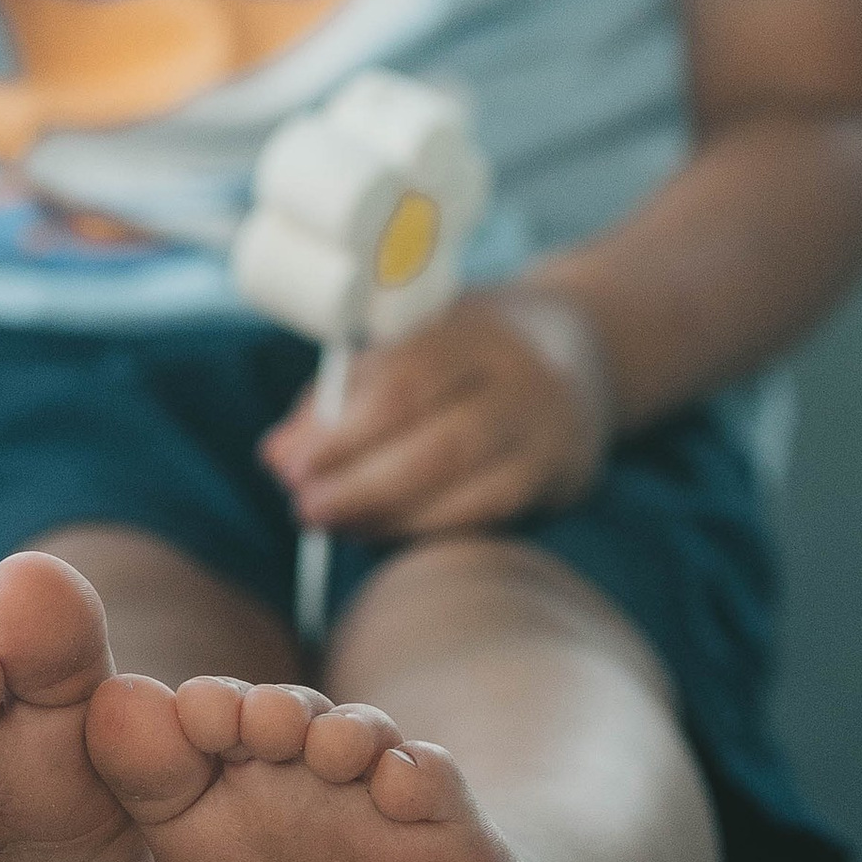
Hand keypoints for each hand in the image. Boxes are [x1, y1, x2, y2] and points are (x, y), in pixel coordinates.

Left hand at [260, 287, 612, 539]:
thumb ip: (345, 391)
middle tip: (304, 508)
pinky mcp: (563, 477)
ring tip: (335, 524)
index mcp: (472, 329)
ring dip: (390, 516)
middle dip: (360, 484)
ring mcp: (549, 431)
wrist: (582, 349)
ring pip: (470, 490)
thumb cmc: (467, 349)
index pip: (403, 384)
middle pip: (438, 444)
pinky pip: (493, 516)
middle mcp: (520, 378)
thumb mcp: (412, 340)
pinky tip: (385, 532)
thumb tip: (279, 455)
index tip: (286, 465)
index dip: (339, 432)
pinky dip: (432, 529)